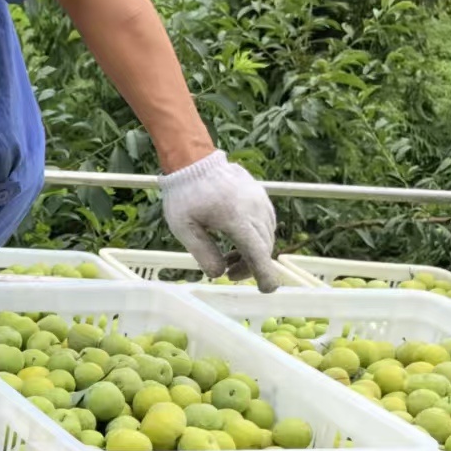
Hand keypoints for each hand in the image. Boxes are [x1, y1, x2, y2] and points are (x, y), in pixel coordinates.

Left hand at [159, 150, 282, 290]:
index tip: (266, 289)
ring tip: (230, 259)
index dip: (264, 274)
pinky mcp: (260, 195)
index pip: (258, 253)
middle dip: (250, 266)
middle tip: (229, 274)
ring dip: (253, 252)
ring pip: (267, 235)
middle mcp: (255, 210)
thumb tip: (217, 274)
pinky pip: (266, 222)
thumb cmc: (184, 195)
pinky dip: (256, 236)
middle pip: (263, 248)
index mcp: (236, 219)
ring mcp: (260, 201)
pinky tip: (238, 240)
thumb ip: (203, 252)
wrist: (193, 161)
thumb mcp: (184, 228)